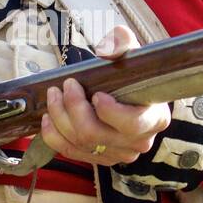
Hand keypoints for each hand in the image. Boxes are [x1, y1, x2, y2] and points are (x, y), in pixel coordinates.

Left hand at [40, 25, 170, 166]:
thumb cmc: (136, 79)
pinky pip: (71, 152)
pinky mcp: (100, 159)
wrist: (136, 100)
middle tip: (66, 85)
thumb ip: (124, 46)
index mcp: (154, 119)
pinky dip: (54, 135)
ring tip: (53, 95)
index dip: (110, 111)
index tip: (96, 93)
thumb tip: (110, 44)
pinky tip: (48, 118)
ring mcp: (118, 154)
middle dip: (74, 108)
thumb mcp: (135, 58)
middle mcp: (138, 142)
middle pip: (96, 133)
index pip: (132, 124)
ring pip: (80, 142)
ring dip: (60, 118)